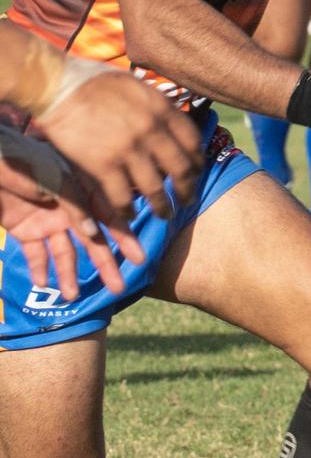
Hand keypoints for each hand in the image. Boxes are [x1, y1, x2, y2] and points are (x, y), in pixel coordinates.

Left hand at [0, 130, 144, 299]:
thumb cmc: (24, 161)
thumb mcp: (55, 178)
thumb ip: (75, 205)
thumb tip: (94, 233)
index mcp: (82, 189)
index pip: (108, 215)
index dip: (124, 237)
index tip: (139, 259)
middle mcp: (69, 208)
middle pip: (91, 239)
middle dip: (105, 263)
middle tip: (118, 287)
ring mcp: (48, 220)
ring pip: (65, 252)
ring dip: (69, 274)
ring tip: (72, 296)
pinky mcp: (26, 230)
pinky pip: (36, 254)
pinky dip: (39, 268)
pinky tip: (42, 282)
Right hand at [38, 70, 202, 218]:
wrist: (58, 87)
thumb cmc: (93, 80)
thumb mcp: (135, 84)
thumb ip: (154, 104)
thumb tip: (168, 117)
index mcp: (161, 108)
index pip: (192, 141)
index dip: (198, 160)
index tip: (196, 170)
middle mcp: (151, 130)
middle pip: (181, 169)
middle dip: (188, 190)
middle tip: (188, 200)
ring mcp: (128, 150)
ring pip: (156, 190)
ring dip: (164, 207)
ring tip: (165, 214)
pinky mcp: (104, 166)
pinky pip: (122, 197)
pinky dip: (127, 211)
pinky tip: (129, 215)